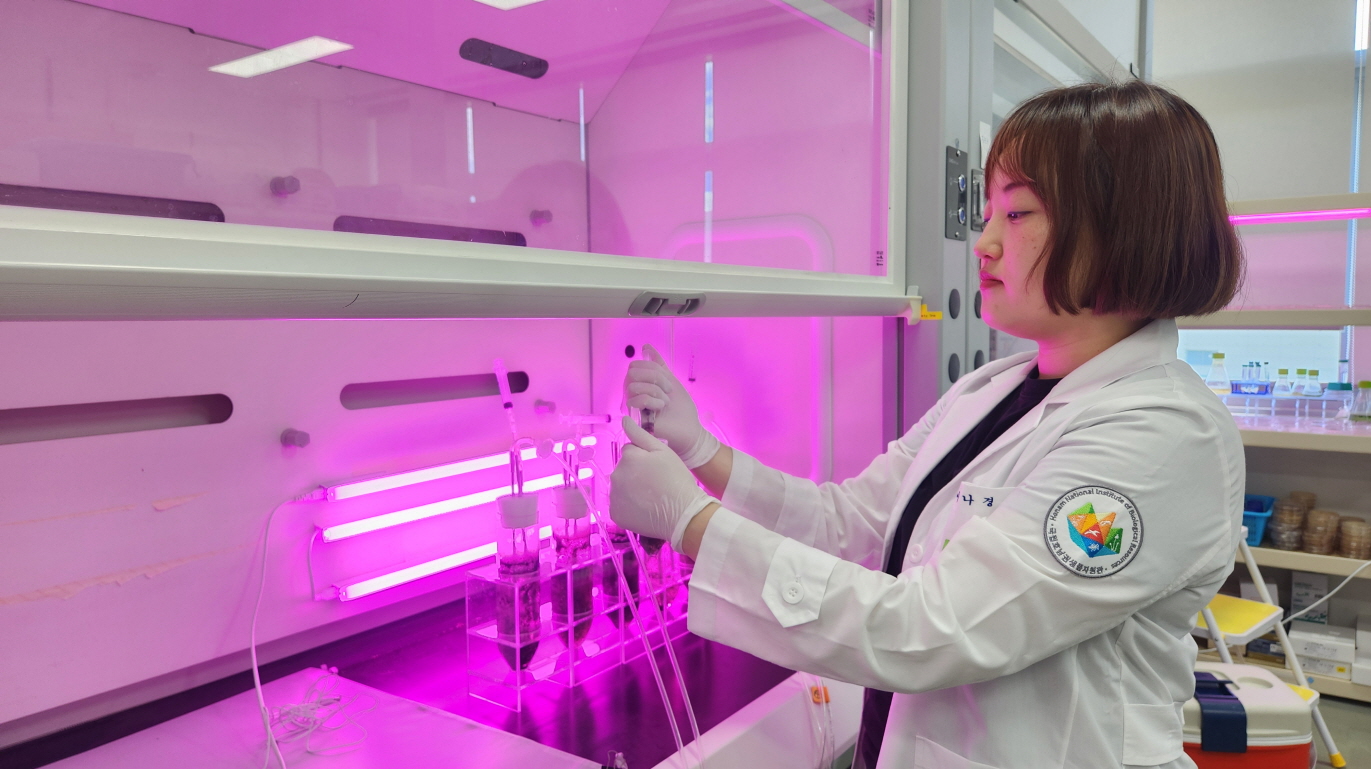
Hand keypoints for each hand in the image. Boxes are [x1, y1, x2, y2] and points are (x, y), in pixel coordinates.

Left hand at [610, 416, 714, 549]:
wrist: (684, 514)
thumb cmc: (676, 479)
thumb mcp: (663, 451)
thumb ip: (641, 435)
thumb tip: (625, 420)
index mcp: (627, 458)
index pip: (630, 452)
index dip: (644, 459)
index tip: (657, 469)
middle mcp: (615, 476)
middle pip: (623, 469)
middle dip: (635, 473)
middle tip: (655, 484)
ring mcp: (614, 497)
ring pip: (621, 487)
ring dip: (631, 489)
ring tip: (651, 497)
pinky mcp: (615, 515)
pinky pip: (620, 505)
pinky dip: (629, 506)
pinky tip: (644, 508)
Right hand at [624, 344, 720, 468]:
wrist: (689, 430)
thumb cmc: (681, 409)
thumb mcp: (671, 380)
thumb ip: (659, 365)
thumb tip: (646, 346)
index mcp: (640, 384)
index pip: (635, 365)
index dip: (653, 369)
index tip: (668, 382)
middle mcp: (632, 395)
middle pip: (632, 373)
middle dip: (655, 378)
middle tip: (668, 391)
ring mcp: (631, 407)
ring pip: (633, 386)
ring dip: (655, 391)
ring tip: (665, 402)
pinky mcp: (633, 419)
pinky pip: (635, 400)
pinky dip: (652, 401)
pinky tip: (660, 409)